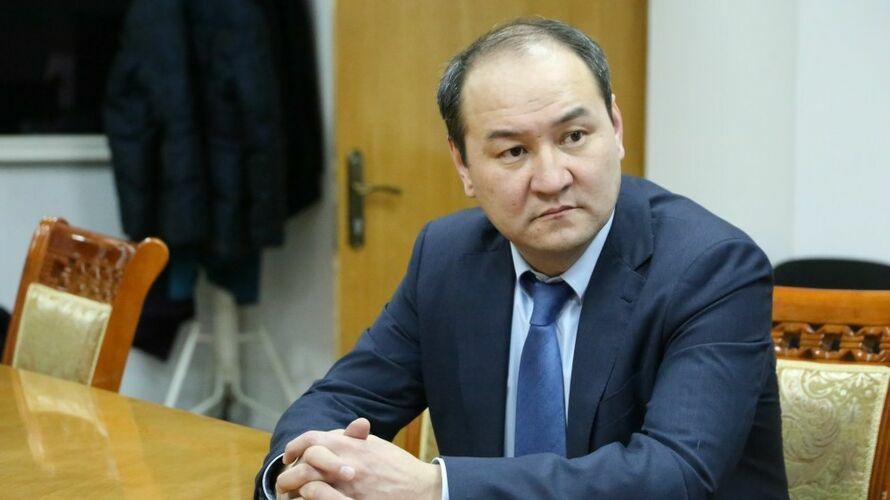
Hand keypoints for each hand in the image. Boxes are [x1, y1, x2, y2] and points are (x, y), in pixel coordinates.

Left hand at [276, 418, 441, 499]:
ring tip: (290, 497)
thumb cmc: (398, 467)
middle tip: (284, 482)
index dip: (295, 447)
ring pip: (306, 488)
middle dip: (289, 473)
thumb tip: (331, 435)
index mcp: (350, 446)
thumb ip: (352, 439)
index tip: (289, 456)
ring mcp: (346, 488)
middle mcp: (344, 464)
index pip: (310, 440)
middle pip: (303, 465)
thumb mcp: (375, 446)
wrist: (420, 490)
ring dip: (294, 492)